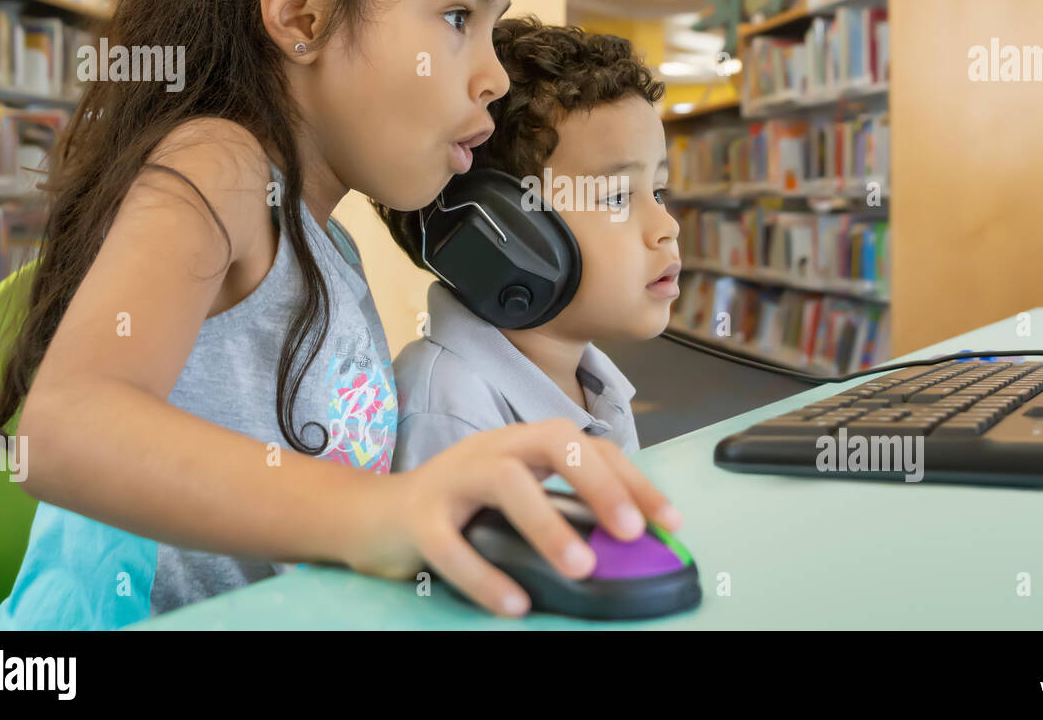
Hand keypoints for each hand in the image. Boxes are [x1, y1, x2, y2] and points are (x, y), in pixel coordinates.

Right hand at [347, 418, 681, 615]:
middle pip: (553, 441)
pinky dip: (484, 575)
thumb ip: (563, 511)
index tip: (669, 521)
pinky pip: (451, 544)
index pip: (589, 445)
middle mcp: (492, 449)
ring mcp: (453, 478)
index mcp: (522, 444)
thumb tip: (628, 547)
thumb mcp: (516, 500)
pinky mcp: (419, 517)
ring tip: (581, 568)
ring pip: (506, 483)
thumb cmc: (458, 509)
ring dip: (548, 524)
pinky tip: (515, 602)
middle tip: (630, 531)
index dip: (633, 479)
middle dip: (598, 482)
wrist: (373, 517)